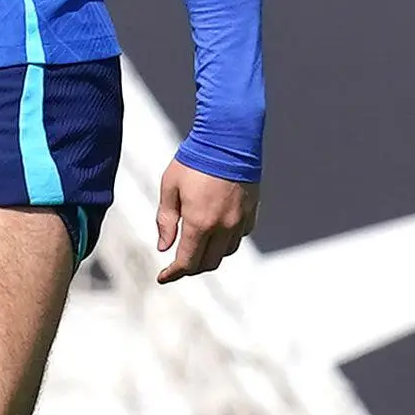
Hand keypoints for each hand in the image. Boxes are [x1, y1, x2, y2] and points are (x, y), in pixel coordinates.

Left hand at [154, 161, 257, 282]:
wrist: (229, 138)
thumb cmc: (194, 159)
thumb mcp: (170, 187)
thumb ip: (166, 220)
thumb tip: (164, 247)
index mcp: (200, 223)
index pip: (186, 262)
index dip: (173, 273)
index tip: (163, 277)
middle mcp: (223, 227)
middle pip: (208, 263)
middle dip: (191, 267)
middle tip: (178, 263)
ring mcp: (240, 220)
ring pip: (226, 252)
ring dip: (210, 255)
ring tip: (197, 246)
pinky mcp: (252, 211)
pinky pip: (240, 236)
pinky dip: (227, 240)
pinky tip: (218, 230)